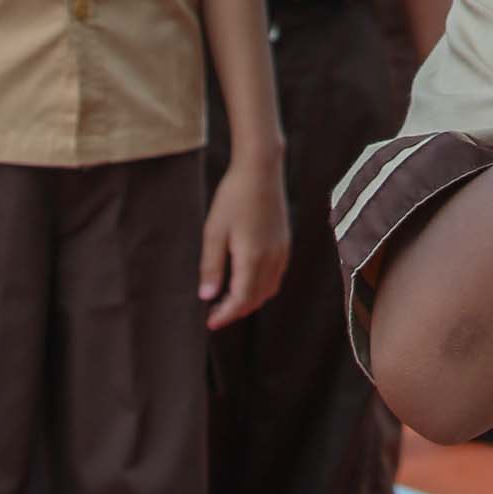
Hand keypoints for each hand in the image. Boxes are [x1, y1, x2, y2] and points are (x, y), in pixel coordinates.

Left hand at [202, 152, 291, 330]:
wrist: (261, 170)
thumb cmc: (234, 198)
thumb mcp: (214, 231)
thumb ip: (211, 266)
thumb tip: (207, 296)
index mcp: (253, 258)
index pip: (241, 300)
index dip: (225, 315)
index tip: (209, 323)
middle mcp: (272, 259)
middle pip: (256, 299)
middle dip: (236, 311)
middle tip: (214, 314)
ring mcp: (282, 251)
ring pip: (269, 290)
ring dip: (249, 300)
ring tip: (227, 300)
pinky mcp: (285, 243)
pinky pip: (275, 276)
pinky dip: (261, 287)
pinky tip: (245, 280)